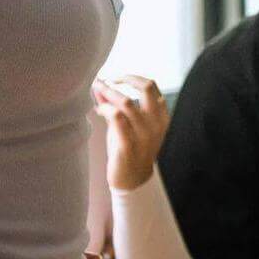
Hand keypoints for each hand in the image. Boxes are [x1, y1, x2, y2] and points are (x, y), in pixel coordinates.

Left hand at [92, 75, 168, 191]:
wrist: (133, 180)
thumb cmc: (131, 150)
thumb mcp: (129, 125)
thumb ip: (116, 106)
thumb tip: (99, 86)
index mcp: (161, 117)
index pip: (151, 86)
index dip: (131, 77)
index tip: (115, 78)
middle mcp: (156, 124)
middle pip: (145, 88)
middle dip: (123, 79)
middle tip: (105, 81)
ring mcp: (144, 135)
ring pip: (127, 102)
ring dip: (108, 93)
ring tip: (97, 91)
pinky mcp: (129, 146)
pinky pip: (117, 119)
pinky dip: (106, 109)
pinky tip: (99, 110)